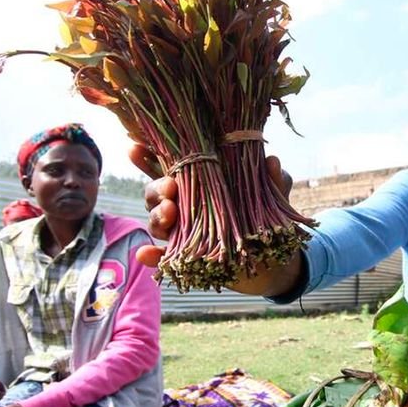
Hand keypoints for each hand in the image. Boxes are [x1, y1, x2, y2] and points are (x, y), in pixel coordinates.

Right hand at [129, 143, 300, 295]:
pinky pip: (163, 259)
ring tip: (169, 213)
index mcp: (199, 182)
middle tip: (170, 188)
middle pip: (156, 193)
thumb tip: (272, 162)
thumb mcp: (271, 196)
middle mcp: (183, 205)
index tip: (135, 146)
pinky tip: (145, 254)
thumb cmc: (265, 217)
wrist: (271, 259)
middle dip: (157, 188)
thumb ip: (272, 180)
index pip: (170, 165)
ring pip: (156, 222)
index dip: (149, 155)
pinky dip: (152, 257)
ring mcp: (181, 233)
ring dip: (157, 217)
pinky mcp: (185, 260)